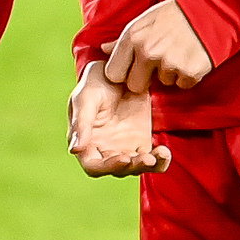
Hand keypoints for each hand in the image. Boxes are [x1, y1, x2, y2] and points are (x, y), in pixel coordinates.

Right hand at [67, 63, 169, 178]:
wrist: (120, 69)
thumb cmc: (96, 82)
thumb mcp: (86, 98)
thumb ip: (81, 124)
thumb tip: (75, 150)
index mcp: (87, 144)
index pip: (94, 166)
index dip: (108, 167)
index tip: (123, 158)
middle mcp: (105, 150)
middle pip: (119, 169)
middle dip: (132, 167)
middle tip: (146, 158)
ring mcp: (125, 147)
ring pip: (136, 167)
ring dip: (148, 165)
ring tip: (159, 154)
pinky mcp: (143, 141)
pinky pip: (153, 158)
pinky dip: (160, 160)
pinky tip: (164, 152)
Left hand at [103, 0, 213, 92]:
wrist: (212, 9)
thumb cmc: (176, 13)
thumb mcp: (145, 20)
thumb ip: (123, 39)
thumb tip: (103, 49)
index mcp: (133, 37)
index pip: (114, 73)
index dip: (124, 73)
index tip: (133, 69)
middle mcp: (148, 52)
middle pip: (135, 86)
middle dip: (145, 80)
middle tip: (159, 65)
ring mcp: (168, 64)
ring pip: (162, 83)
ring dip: (170, 73)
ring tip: (180, 52)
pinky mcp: (189, 73)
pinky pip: (182, 84)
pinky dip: (187, 76)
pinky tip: (191, 58)